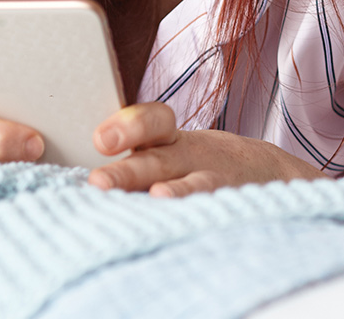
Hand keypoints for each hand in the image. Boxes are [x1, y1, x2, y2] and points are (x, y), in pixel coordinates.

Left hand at [87, 102, 323, 197]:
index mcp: (169, 141)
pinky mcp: (231, 201)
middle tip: (98, 182)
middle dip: (128, 171)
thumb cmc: (195, 165)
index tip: (100, 140)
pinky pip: (216, 205)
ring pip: (190, 184)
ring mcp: (214, 179)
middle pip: (158, 158)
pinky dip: (203, 211)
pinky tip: (189, 220)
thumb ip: (135, 159)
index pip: (153, 121)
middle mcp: (189, 156)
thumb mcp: (171, 150)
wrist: (267, 170)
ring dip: (171, 193)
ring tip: (154, 198)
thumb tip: (76, 176)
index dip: (130, 126)